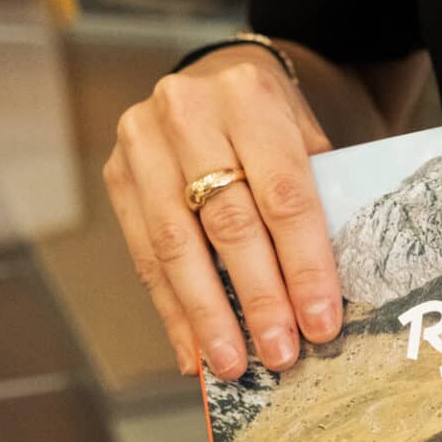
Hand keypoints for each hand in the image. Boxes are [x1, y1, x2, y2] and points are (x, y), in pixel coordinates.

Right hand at [103, 45, 340, 378]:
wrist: (215, 78)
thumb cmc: (275, 123)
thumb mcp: (308, 140)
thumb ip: (319, 202)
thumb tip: (324, 298)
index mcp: (251, 98)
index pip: (285, 196)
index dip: (304, 265)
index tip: (320, 323)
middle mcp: (188, 113)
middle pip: (229, 224)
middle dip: (257, 298)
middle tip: (280, 354)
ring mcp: (143, 143)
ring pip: (176, 245)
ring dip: (207, 315)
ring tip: (231, 364)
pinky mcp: (117, 175)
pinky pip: (145, 254)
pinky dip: (172, 309)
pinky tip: (192, 350)